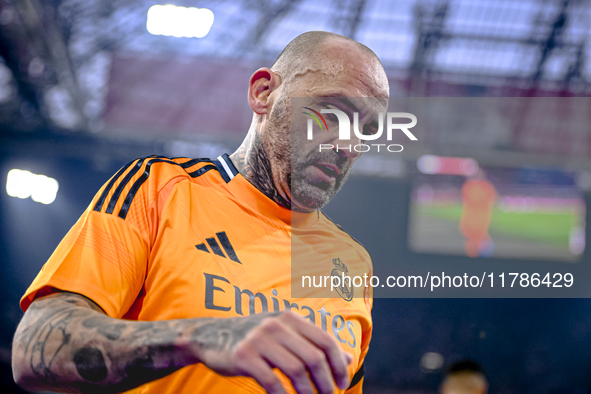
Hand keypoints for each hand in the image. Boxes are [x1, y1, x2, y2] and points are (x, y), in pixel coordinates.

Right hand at [190, 311, 352, 393]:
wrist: (211, 336)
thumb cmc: (255, 338)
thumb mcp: (285, 335)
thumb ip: (314, 344)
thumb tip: (348, 358)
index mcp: (290, 317)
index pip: (325, 340)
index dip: (338, 364)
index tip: (343, 383)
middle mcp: (276, 324)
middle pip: (313, 357)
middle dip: (326, 382)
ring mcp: (259, 339)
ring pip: (296, 370)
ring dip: (308, 392)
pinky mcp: (243, 356)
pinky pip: (271, 381)